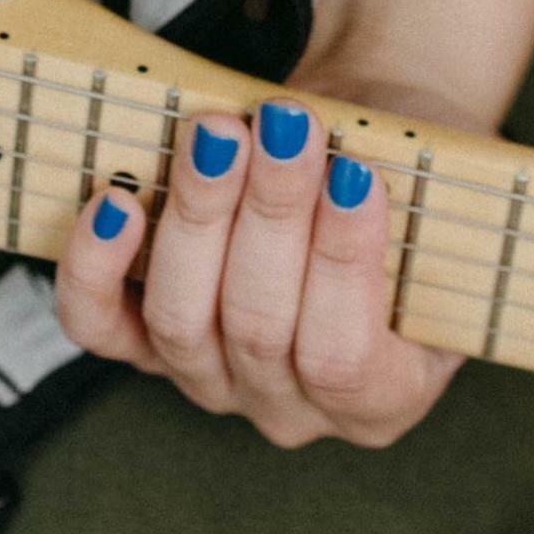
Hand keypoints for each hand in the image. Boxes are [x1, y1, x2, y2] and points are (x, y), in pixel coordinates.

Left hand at [54, 91, 462, 448]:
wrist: (348, 161)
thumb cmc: (398, 177)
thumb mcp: (437, 191)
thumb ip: (410, 187)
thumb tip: (360, 152)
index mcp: (382, 396)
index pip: (347, 357)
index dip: (344, 262)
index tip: (353, 172)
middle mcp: (290, 406)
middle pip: (259, 328)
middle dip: (272, 214)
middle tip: (285, 127)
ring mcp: (210, 381)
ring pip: (182, 321)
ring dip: (201, 213)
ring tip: (220, 133)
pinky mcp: (142, 346)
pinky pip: (100, 324)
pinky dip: (96, 264)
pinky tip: (116, 201)